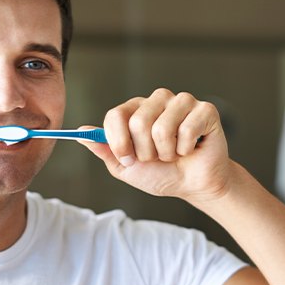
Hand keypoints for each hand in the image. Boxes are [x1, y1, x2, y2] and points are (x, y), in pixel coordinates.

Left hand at [79, 88, 231, 203]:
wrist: (192, 184)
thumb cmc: (160, 173)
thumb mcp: (124, 166)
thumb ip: (104, 149)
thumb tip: (81, 133)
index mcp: (135, 109)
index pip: (115, 115)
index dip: (119, 141)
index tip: (127, 158)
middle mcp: (156, 100)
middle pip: (138, 122)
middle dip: (145, 151)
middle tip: (156, 156)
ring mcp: (181, 102)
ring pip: (161, 127)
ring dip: (166, 152)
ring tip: (173, 153)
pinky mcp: (204, 110)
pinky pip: (186, 129)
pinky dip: (186, 148)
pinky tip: (190, 148)